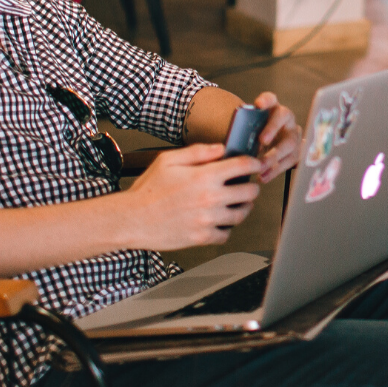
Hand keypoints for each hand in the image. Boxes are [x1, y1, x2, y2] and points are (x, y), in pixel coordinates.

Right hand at [118, 142, 261, 248]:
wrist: (132, 219)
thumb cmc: (148, 190)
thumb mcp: (169, 160)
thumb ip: (198, 152)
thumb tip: (220, 149)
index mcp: (204, 176)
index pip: (242, 166)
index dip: (254, 163)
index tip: (255, 164)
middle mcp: (210, 198)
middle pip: (249, 192)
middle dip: (251, 186)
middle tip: (247, 184)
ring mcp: (207, 220)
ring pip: (241, 214)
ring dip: (244, 207)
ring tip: (238, 203)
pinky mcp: (201, 238)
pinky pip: (226, 234)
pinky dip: (227, 228)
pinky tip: (221, 220)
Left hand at [252, 91, 301, 182]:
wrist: (274, 143)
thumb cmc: (257, 135)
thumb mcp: (252, 130)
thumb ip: (246, 132)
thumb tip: (233, 145)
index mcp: (273, 108)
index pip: (271, 99)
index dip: (266, 100)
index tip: (258, 105)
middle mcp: (286, 118)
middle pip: (283, 117)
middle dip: (272, 129)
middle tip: (261, 140)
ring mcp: (294, 134)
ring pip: (289, 143)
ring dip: (274, 156)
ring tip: (260, 166)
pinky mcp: (297, 151)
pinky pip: (289, 161)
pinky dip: (275, 170)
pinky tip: (263, 176)